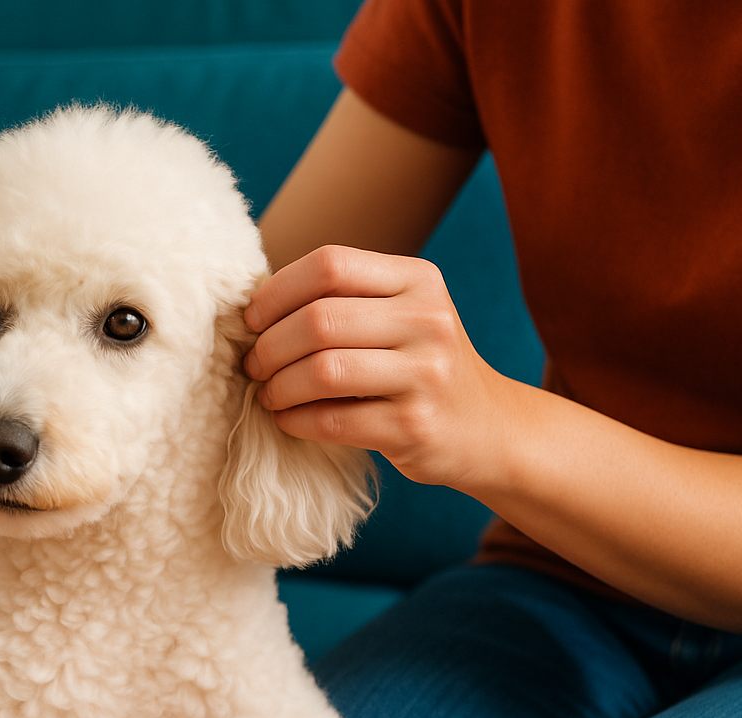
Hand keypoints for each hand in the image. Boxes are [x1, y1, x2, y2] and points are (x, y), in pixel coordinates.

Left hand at [243, 245, 519, 489]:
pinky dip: (295, 420)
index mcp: (419, 279)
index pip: (330, 265)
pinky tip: (289, 419)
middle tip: (254, 365)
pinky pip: (331, 420)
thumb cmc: (421, 366)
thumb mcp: (402, 314)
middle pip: (319, 320)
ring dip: (278, 386)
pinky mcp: (415, 427)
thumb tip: (254, 303)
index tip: (253, 320)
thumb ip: (344, 299)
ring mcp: (426, 375)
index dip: (277, 291)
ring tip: (269, 394)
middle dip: (270, 346)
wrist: (488, 428)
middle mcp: (429, 320)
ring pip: (321, 370)